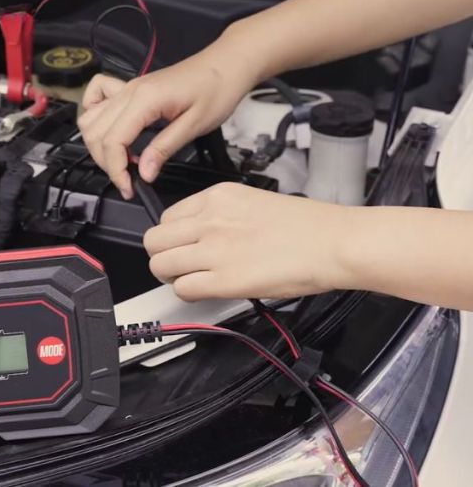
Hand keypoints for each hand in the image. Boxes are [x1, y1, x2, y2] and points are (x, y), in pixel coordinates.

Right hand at [77, 45, 258, 198]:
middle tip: (128, 179)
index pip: (112, 141)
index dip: (116, 170)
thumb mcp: (195, 125)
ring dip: (99, 145)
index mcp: (145, 99)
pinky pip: (96, 99)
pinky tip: (108, 130)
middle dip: (107, 163)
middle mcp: (129, 92)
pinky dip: (94, 117)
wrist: (226, 64)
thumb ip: (164, 149)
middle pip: (95, 133)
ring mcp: (127, 89)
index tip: (129, 187)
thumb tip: (144, 173)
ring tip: (122, 159)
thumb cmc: (217, 88)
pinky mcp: (129, 89)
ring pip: (90, 120)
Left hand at [143, 183, 351, 300]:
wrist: (334, 243)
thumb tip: (200, 233)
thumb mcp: (253, 201)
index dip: (172, 236)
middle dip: (163, 256)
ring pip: (160, 265)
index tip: (183, 245)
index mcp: (218, 197)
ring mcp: (214, 250)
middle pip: (154, 241)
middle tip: (179, 265)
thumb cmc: (308, 226)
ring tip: (191, 279)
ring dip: (171, 276)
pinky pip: (182, 288)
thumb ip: (220, 214)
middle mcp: (210, 220)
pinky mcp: (224, 279)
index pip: (167, 217)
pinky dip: (188, 293)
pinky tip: (206, 291)